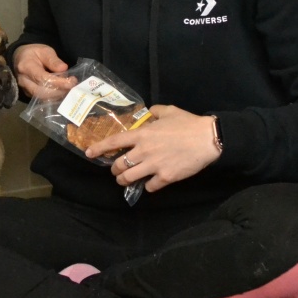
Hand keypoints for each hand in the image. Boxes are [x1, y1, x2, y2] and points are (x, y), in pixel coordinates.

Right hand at [13, 44, 75, 99]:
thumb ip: (53, 60)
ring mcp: (25, 89)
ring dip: (58, 95)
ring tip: (69, 89)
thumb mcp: (44, 51)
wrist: (20, 58)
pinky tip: (62, 92)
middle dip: (60, 91)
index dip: (58, 82)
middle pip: (42, 92)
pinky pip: (42, 99)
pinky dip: (54, 97)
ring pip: (42, 98)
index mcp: (26, 66)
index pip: (43, 78)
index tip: (71, 82)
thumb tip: (63, 69)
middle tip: (73, 86)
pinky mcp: (29, 94)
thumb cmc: (34, 53)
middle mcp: (23, 80)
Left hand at [84, 105, 220, 192]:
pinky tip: (151, 184)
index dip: (99, 148)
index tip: (89, 153)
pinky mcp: (166, 177)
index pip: (114, 142)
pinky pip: (150, 187)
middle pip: (119, 165)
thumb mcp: (169, 110)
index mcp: (142, 134)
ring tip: (125, 180)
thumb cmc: (188, 123)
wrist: (208, 139)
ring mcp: (154, 165)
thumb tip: (148, 113)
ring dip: (124, 180)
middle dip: (114, 169)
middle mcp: (144, 151)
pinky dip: (148, 187)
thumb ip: (155, 112)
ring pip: (129, 178)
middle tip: (117, 169)